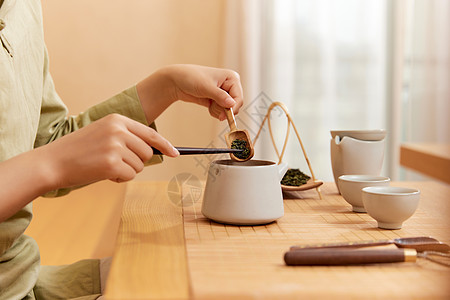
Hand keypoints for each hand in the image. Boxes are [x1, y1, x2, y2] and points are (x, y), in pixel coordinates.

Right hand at [40, 114, 178, 186]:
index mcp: (117, 120)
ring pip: (140, 165)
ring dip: (127, 170)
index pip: (150, 133)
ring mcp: (116, 146)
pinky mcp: (112, 163)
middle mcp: (119, 130)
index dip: (165, 145)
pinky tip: (103, 173)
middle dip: (137, 161)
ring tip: (105, 166)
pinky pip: (130, 175)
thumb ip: (126, 137)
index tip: (175, 153)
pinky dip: (120, 178)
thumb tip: (153, 150)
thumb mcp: (103, 134)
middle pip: (147, 152)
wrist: (53, 161)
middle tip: (116, 162)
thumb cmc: (79, 150)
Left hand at [136, 64, 243, 122]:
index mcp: (232, 78)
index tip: (225, 116)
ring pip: (227, 110)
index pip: (239, 97)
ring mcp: (224, 93)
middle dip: (223, 109)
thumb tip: (232, 104)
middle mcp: (230, 85)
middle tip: (212, 106)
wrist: (177, 81)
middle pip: (235, 105)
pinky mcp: (217, 100)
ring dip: (218, 110)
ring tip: (208, 102)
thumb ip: (220, 96)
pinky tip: (207, 105)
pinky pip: (221, 112)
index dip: (233, 108)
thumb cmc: (191, 78)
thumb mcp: (206, 87)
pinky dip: (215, 112)